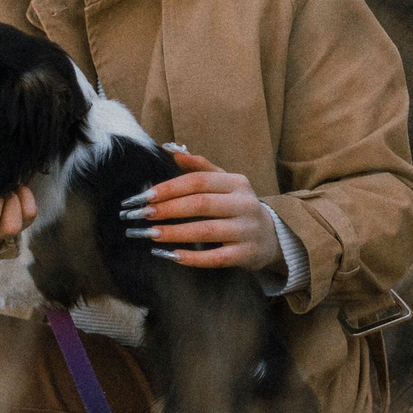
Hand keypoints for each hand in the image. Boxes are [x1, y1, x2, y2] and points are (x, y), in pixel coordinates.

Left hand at [122, 147, 284, 272]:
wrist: (270, 236)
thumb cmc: (237, 206)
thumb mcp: (225, 183)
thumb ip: (201, 168)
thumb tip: (176, 154)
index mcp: (236, 183)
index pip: (198, 181)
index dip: (169, 188)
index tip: (144, 196)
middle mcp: (244, 204)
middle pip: (200, 204)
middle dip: (167, 209)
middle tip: (142, 215)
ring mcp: (247, 230)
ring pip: (206, 231)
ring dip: (174, 233)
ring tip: (150, 234)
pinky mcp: (246, 254)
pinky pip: (215, 258)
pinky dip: (192, 258)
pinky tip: (170, 255)